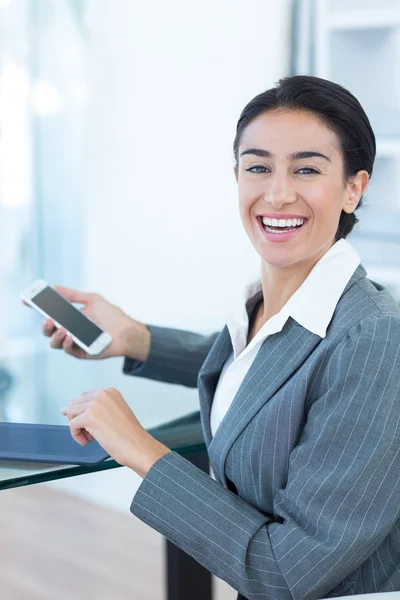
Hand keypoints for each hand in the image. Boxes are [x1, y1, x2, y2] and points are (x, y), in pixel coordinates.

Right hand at [23, 285, 143, 359]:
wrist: (127, 331)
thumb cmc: (111, 315)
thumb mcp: (92, 300)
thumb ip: (73, 295)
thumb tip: (54, 287)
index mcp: (69, 317)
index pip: (49, 313)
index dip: (36, 307)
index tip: (26, 299)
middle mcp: (69, 330)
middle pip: (48, 330)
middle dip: (44, 325)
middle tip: (47, 319)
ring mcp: (74, 342)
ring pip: (54, 342)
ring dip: (54, 335)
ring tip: (63, 329)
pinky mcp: (80, 353)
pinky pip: (67, 350)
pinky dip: (66, 343)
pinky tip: (69, 337)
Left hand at [61, 387, 169, 476]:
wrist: (138, 446)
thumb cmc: (129, 435)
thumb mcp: (115, 413)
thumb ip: (100, 408)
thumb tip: (78, 411)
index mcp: (110, 392)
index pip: (85, 397)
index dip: (84, 413)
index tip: (90, 424)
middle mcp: (102, 394)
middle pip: (75, 403)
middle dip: (77, 418)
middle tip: (88, 432)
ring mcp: (95, 404)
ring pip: (71, 412)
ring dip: (77, 427)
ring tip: (89, 437)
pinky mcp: (89, 417)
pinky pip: (72, 425)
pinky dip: (76, 435)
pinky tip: (87, 441)